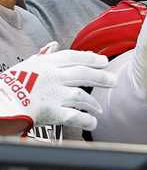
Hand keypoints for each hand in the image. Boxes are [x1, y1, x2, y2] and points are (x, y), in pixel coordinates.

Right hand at [0, 42, 116, 134]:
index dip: (92, 58)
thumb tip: (53, 46)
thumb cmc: (7, 86)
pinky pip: (75, 116)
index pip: (74, 57)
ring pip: (82, 95)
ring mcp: (53, 94)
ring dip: (93, 103)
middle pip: (84, 74)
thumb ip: (41, 57)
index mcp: (45, 64)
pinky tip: (92, 123)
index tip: (104, 61)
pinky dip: (86, 120)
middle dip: (102, 77)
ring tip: (99, 108)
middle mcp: (53, 77)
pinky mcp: (51, 111)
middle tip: (113, 81)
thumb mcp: (23, 66)